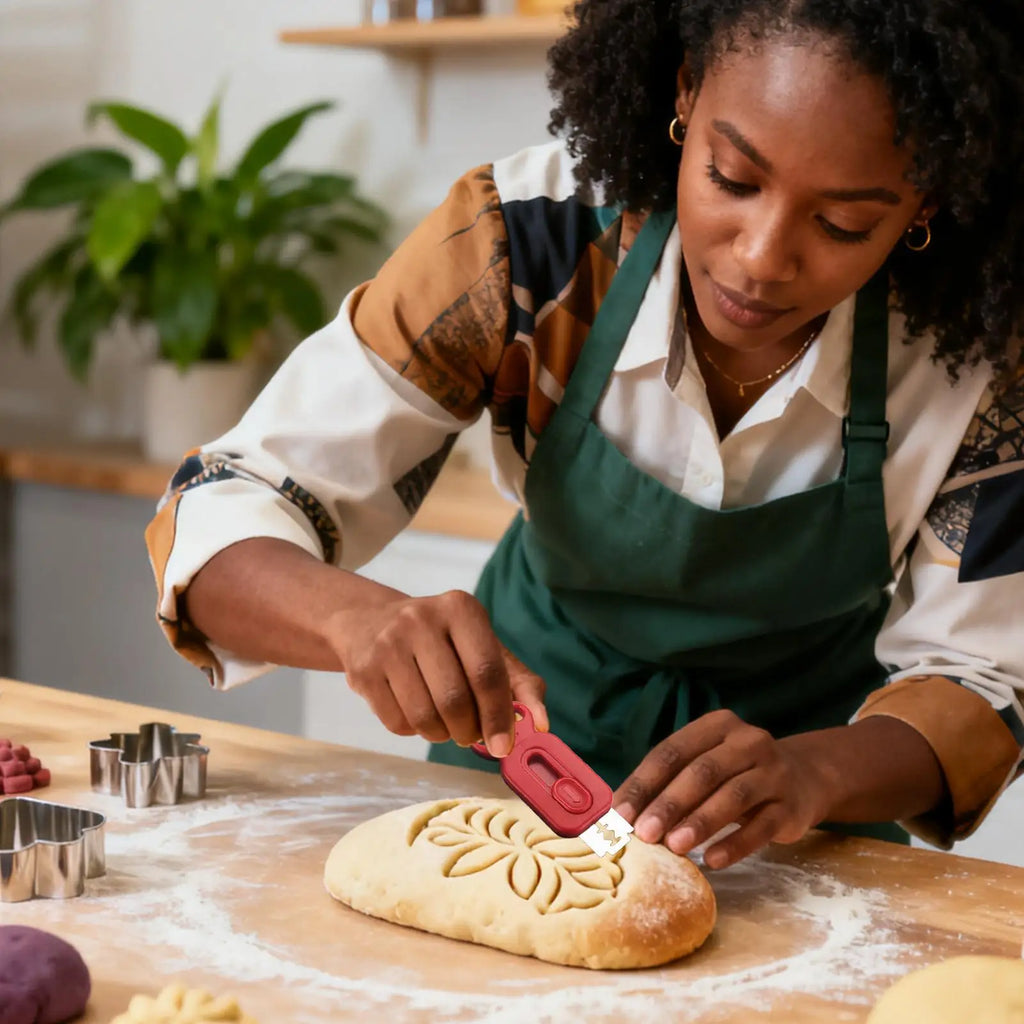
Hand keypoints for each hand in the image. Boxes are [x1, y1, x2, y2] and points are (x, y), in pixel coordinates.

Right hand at [330, 589, 547, 757]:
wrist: (370, 623)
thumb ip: (520, 684)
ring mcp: (387, 644)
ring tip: (445, 723)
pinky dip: (414, 731)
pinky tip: (416, 711)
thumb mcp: (485, 649)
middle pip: (455, 699)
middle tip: (471, 734)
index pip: (486, 671)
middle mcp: (421, 619)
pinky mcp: (363, 670)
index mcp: (460, 608)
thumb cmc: (442, 642)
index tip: (504, 745)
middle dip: (469, 730)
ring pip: (425, 717)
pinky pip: (397, 724)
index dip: (498, 714)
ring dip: (442, 734)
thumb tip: (540, 724)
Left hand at [612, 710, 835, 868]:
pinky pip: (761, 827)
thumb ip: (668, 783)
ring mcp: (774, 772)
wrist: (805, 779)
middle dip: (669, 803)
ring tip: (673, 847)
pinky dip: (734, 844)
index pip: (672, 751)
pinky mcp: (792, 806)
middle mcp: (748, 741)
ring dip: (700, 822)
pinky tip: (711, 860)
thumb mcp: (705, 766)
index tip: (619, 813)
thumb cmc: (736, 774)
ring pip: (733, 796)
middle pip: (702, 772)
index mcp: (716, 725)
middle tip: (643, 833)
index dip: (643, 782)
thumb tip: (617, 814)